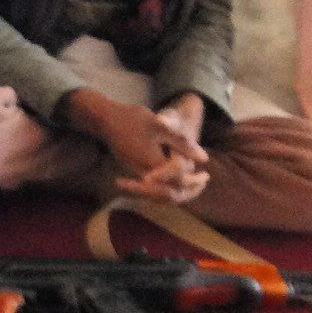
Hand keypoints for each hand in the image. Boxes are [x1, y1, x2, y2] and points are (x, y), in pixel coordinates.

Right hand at [65, 89, 208, 203]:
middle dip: (189, 190)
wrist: (105, 119)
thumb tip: (204, 159)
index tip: (206, 175)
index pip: (179, 182)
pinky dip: (165, 188)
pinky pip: (151, 188)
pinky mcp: (132, 171)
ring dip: (177, 191)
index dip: (195, 181)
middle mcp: (144, 174)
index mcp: (153, 165)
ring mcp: (136, 174)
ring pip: (160, 194)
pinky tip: (173, 180)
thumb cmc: (133, 120)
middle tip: (202, 182)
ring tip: (192, 184)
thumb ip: (182, 143)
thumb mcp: (160, 126)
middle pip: (170, 193)